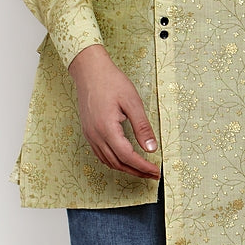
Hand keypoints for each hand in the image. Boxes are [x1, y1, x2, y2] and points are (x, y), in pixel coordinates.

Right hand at [68, 44, 160, 178]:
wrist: (89, 70)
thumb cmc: (110, 81)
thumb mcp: (132, 102)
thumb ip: (142, 127)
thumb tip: (151, 148)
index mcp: (107, 128)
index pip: (127, 156)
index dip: (143, 166)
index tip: (156, 171)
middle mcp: (95, 135)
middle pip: (117, 163)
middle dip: (136, 171)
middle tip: (152, 174)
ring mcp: (90, 135)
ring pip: (108, 161)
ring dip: (125, 168)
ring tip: (141, 170)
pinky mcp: (88, 132)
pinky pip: (100, 154)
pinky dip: (114, 161)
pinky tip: (124, 160)